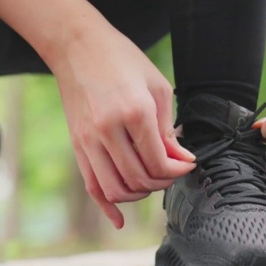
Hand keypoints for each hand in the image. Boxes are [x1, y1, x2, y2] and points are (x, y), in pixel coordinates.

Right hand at [50, 23, 195, 228]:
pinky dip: (107, 206)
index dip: (179, 170)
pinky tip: (119, 220)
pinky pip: (92, 186)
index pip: (159, 161)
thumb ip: (167, 128)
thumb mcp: (156, 87)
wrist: (77, 46)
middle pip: (139, 179)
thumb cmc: (121, 59)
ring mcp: (88, 140)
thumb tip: (181, 160)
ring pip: (116, 189)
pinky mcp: (77, 145)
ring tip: (151, 181)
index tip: (188, 164)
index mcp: (134, 113)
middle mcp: (108, 130)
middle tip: (172, 171)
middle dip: (162, 181)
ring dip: (139, 194)